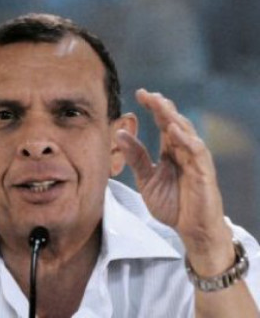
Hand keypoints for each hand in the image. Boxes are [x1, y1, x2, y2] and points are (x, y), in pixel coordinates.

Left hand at [115, 89, 232, 267]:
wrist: (190, 230)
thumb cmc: (172, 204)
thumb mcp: (147, 179)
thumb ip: (135, 158)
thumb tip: (119, 133)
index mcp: (170, 150)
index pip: (162, 122)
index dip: (153, 107)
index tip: (140, 93)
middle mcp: (183, 151)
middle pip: (174, 122)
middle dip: (161, 106)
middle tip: (147, 94)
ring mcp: (195, 160)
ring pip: (186, 132)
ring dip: (173, 117)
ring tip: (159, 104)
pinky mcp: (204, 172)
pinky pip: (196, 151)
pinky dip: (186, 139)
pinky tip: (173, 130)